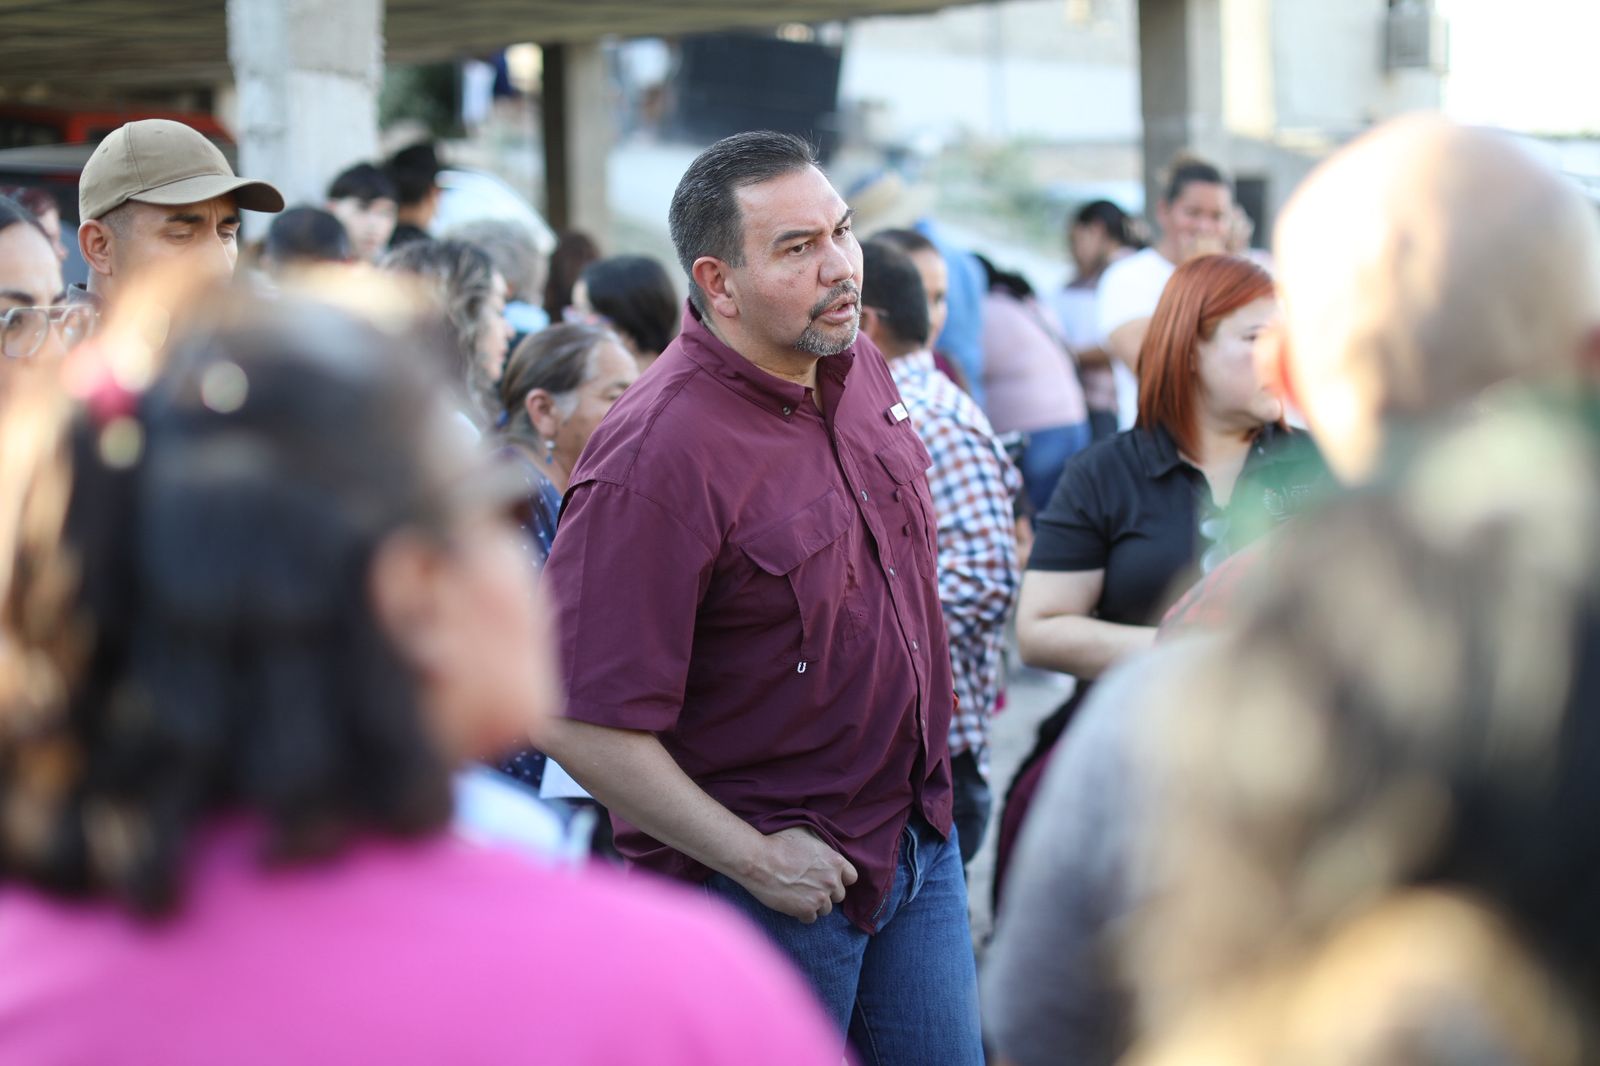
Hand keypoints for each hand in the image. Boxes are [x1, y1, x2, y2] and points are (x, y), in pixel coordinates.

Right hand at [740, 826, 857, 923]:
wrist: (759, 860)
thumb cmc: (779, 843)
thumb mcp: (806, 834)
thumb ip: (821, 846)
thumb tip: (823, 849)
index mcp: (835, 861)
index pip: (851, 877)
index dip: (840, 879)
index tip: (829, 879)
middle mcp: (832, 880)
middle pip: (839, 896)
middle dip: (827, 893)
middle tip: (810, 887)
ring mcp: (820, 897)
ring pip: (826, 909)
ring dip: (815, 904)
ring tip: (799, 895)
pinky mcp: (806, 910)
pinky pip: (811, 919)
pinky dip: (802, 913)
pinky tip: (792, 903)